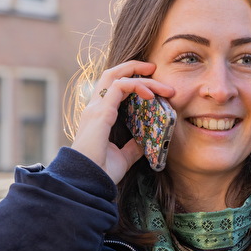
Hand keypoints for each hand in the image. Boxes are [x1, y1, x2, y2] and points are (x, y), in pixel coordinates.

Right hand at [72, 61, 174, 183]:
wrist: (88, 182)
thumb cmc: (101, 172)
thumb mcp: (123, 157)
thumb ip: (133, 146)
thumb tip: (147, 141)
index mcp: (99, 116)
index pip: (112, 88)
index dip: (131, 80)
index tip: (152, 84)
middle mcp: (95, 108)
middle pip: (112, 75)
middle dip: (134, 68)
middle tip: (154, 68)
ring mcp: (96, 109)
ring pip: (117, 77)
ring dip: (142, 77)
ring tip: (162, 86)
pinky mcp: (100, 113)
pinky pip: (119, 86)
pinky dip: (136, 85)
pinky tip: (150, 95)